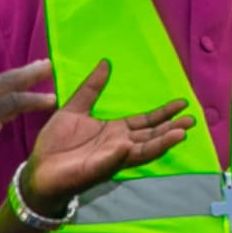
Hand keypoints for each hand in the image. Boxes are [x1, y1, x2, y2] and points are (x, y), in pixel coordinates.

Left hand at [13, 58, 197, 217]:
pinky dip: (121, 154)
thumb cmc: (56, 144)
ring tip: (180, 134)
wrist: (38, 170)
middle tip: (192, 120)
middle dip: (172, 129)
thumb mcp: (74, 108)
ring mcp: (111, 159)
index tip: (182, 102)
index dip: (163, 113)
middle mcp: (119, 146)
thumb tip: (105, 62)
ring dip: (160, 143)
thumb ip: (91, 88)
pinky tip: (129, 146)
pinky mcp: (98, 169)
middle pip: (151, 136)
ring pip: (141, 151)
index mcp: (115, 131)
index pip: (145, 121)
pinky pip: (112, 160)